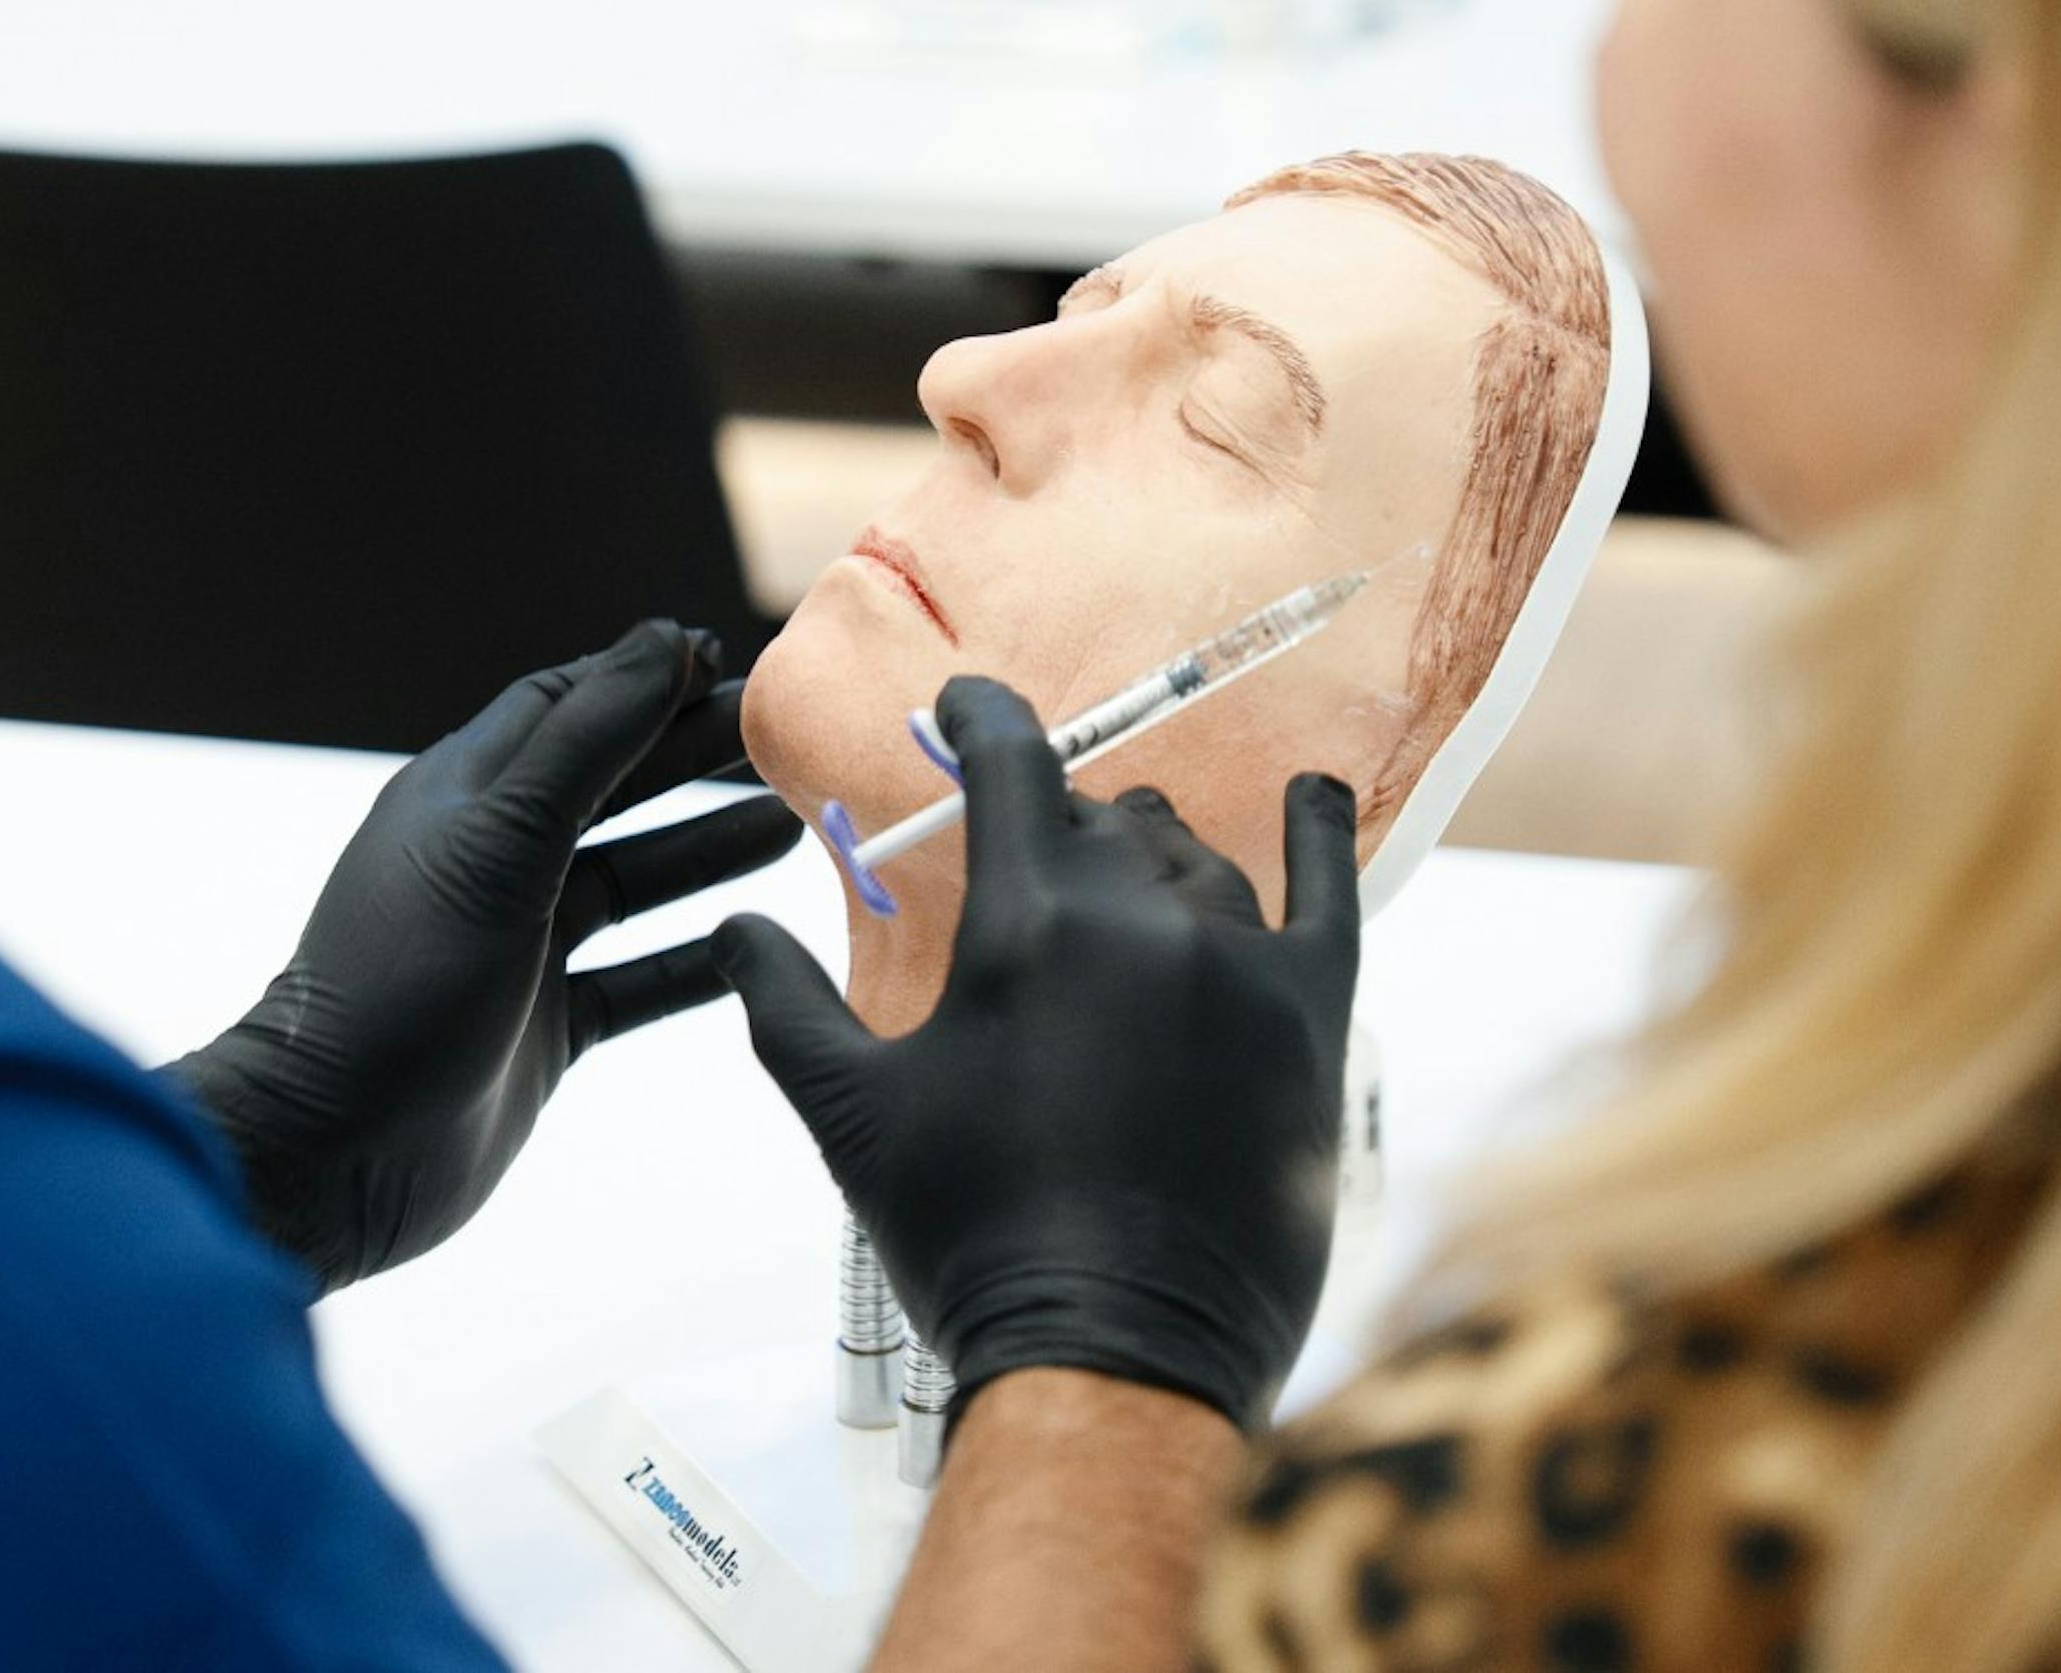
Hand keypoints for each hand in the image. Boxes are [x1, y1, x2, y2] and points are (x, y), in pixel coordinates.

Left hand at [175, 622, 801, 1292]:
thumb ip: (585, 743)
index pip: (563, 706)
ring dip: (705, 852)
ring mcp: (518, 949)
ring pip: (631, 881)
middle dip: (691, 758)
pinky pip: (635, 980)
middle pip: (609, 785)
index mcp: (461, 797)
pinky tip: (754, 947)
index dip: (642, 679)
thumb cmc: (400, 981)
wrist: (336, 1154)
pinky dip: (692, 961)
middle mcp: (490, 863)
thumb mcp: (497, 845)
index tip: (728, 663)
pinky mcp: (543, 1027)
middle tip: (783, 744)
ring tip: (790, 829)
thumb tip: (665, 640)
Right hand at [713, 676, 1360, 1429]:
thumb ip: (785, 1003)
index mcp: (1028, 925)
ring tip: (1123, 862)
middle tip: (1026, 848)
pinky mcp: (1310, 1021)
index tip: (964, 703)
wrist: (1115, 1357)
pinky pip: (1328, 894)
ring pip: (1195, 857)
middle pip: (1099, 819)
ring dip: (1148, 850)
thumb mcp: (849, 1115)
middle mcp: (1143, 920)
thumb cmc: (969, 1236)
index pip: (1011, 765)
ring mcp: (1239, 965)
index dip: (983, 717)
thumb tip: (733, 927)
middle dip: (1053, 820)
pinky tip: (1308, 796)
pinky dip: (1316, 834)